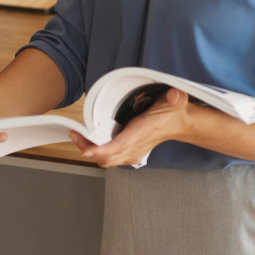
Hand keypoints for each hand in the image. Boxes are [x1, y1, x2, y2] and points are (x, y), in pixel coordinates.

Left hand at [71, 88, 192, 167]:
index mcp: (142, 134)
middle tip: (76, 134)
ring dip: (91, 150)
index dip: (101, 149)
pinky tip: (91, 140)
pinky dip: (98, 152)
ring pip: (106, 160)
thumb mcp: (176, 101)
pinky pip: (110, 158)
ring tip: (79, 136)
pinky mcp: (129, 154)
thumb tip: (174, 94)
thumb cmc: (173, 113)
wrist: (178, 124)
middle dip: (88, 148)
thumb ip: (175, 98)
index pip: (119, 147)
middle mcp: (135, 148)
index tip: (86, 148)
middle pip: (106, 158)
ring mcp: (132, 153)